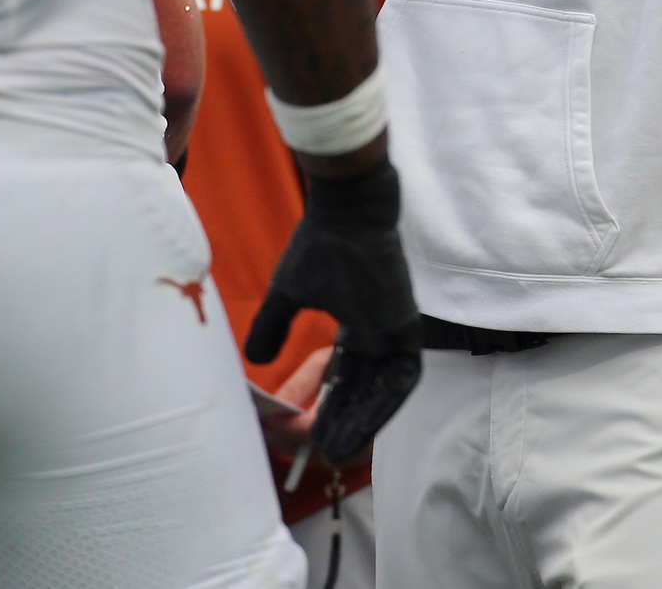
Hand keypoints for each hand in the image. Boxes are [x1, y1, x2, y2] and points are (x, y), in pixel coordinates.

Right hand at [244, 160, 422, 463]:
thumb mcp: (288, 293)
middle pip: (365, 390)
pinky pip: (402, 379)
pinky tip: (361, 425)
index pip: (347, 378)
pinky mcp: (406, 326)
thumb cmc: (320, 242)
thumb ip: (274, 326)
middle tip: (324, 453)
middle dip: (344, 422)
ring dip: (362, 421)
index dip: (331, 407)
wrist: (347, 209)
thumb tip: (255, 358)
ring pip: (383, 391)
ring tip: (336, 448)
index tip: (312, 433)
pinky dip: (382, 404)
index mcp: (357, 324)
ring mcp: (395, 330)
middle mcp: (380, 332)